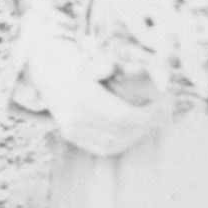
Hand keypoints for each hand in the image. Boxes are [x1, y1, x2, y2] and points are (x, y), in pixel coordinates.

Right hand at [25, 37, 163, 157]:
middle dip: (146, 124)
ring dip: (136, 135)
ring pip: (113, 143)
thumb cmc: (74, 64)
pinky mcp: (71, 136)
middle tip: (162, 113)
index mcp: (82, 97)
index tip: (161, 105)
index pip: (121, 116)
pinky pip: (102, 148)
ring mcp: (72, 130)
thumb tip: (109, 67)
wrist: (46, 74)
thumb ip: (100, 65)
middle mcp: (75, 117)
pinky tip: (134, 131)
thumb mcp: (87, 60)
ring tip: (150, 121)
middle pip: (120, 131)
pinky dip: (122, 142)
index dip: (145, 115)